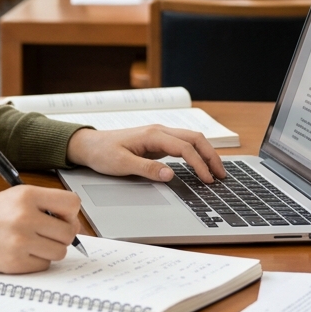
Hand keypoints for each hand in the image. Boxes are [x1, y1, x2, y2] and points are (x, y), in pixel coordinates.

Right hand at [0, 185, 81, 272]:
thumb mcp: (10, 198)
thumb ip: (41, 205)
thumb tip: (71, 222)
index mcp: (25, 195)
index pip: (72, 203)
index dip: (70, 213)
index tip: (62, 217)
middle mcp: (25, 216)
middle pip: (68, 232)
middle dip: (61, 235)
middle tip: (47, 234)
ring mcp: (20, 241)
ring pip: (59, 251)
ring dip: (49, 250)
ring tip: (31, 243)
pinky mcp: (15, 262)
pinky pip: (43, 265)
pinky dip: (36, 262)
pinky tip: (20, 253)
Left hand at [66, 126, 226, 183]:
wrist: (90, 145)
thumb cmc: (103, 153)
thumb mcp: (122, 164)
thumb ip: (147, 169)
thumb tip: (170, 175)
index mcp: (152, 135)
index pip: (184, 148)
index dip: (199, 164)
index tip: (207, 180)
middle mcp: (159, 131)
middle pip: (195, 139)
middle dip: (211, 156)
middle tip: (221, 175)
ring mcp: (160, 136)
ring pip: (191, 140)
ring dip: (206, 154)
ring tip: (216, 171)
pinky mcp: (158, 142)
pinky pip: (183, 145)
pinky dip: (196, 154)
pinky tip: (201, 165)